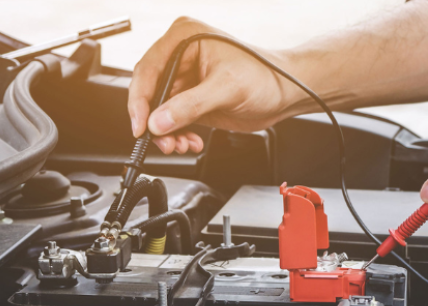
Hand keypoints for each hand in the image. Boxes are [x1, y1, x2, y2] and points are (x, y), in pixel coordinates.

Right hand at [128, 17, 300, 153]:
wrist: (286, 93)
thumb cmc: (266, 76)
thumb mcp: (226, 89)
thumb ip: (190, 106)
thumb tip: (158, 121)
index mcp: (184, 38)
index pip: (149, 68)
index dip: (140, 99)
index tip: (141, 124)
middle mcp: (181, 55)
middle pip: (150, 91)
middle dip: (154, 121)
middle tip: (161, 141)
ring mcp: (186, 77)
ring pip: (159, 109)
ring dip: (166, 132)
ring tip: (180, 144)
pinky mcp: (192, 98)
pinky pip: (173, 119)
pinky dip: (177, 134)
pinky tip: (190, 141)